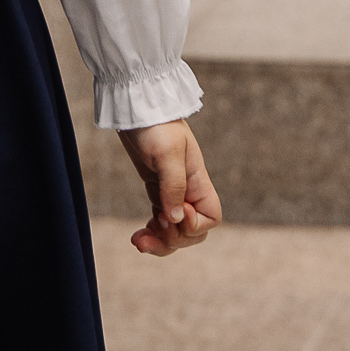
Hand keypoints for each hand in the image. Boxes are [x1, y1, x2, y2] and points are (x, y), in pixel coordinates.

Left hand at [117, 119, 219, 255]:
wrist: (139, 108)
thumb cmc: (156, 125)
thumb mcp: (167, 154)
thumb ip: (173, 186)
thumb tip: (176, 219)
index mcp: (199, 181)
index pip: (211, 218)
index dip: (193, 225)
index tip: (171, 212)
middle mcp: (189, 190)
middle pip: (193, 231)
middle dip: (173, 239)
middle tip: (151, 229)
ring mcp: (173, 192)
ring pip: (175, 231)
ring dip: (160, 242)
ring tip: (138, 241)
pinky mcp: (157, 190)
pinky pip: (161, 222)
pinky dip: (152, 233)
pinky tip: (138, 234)